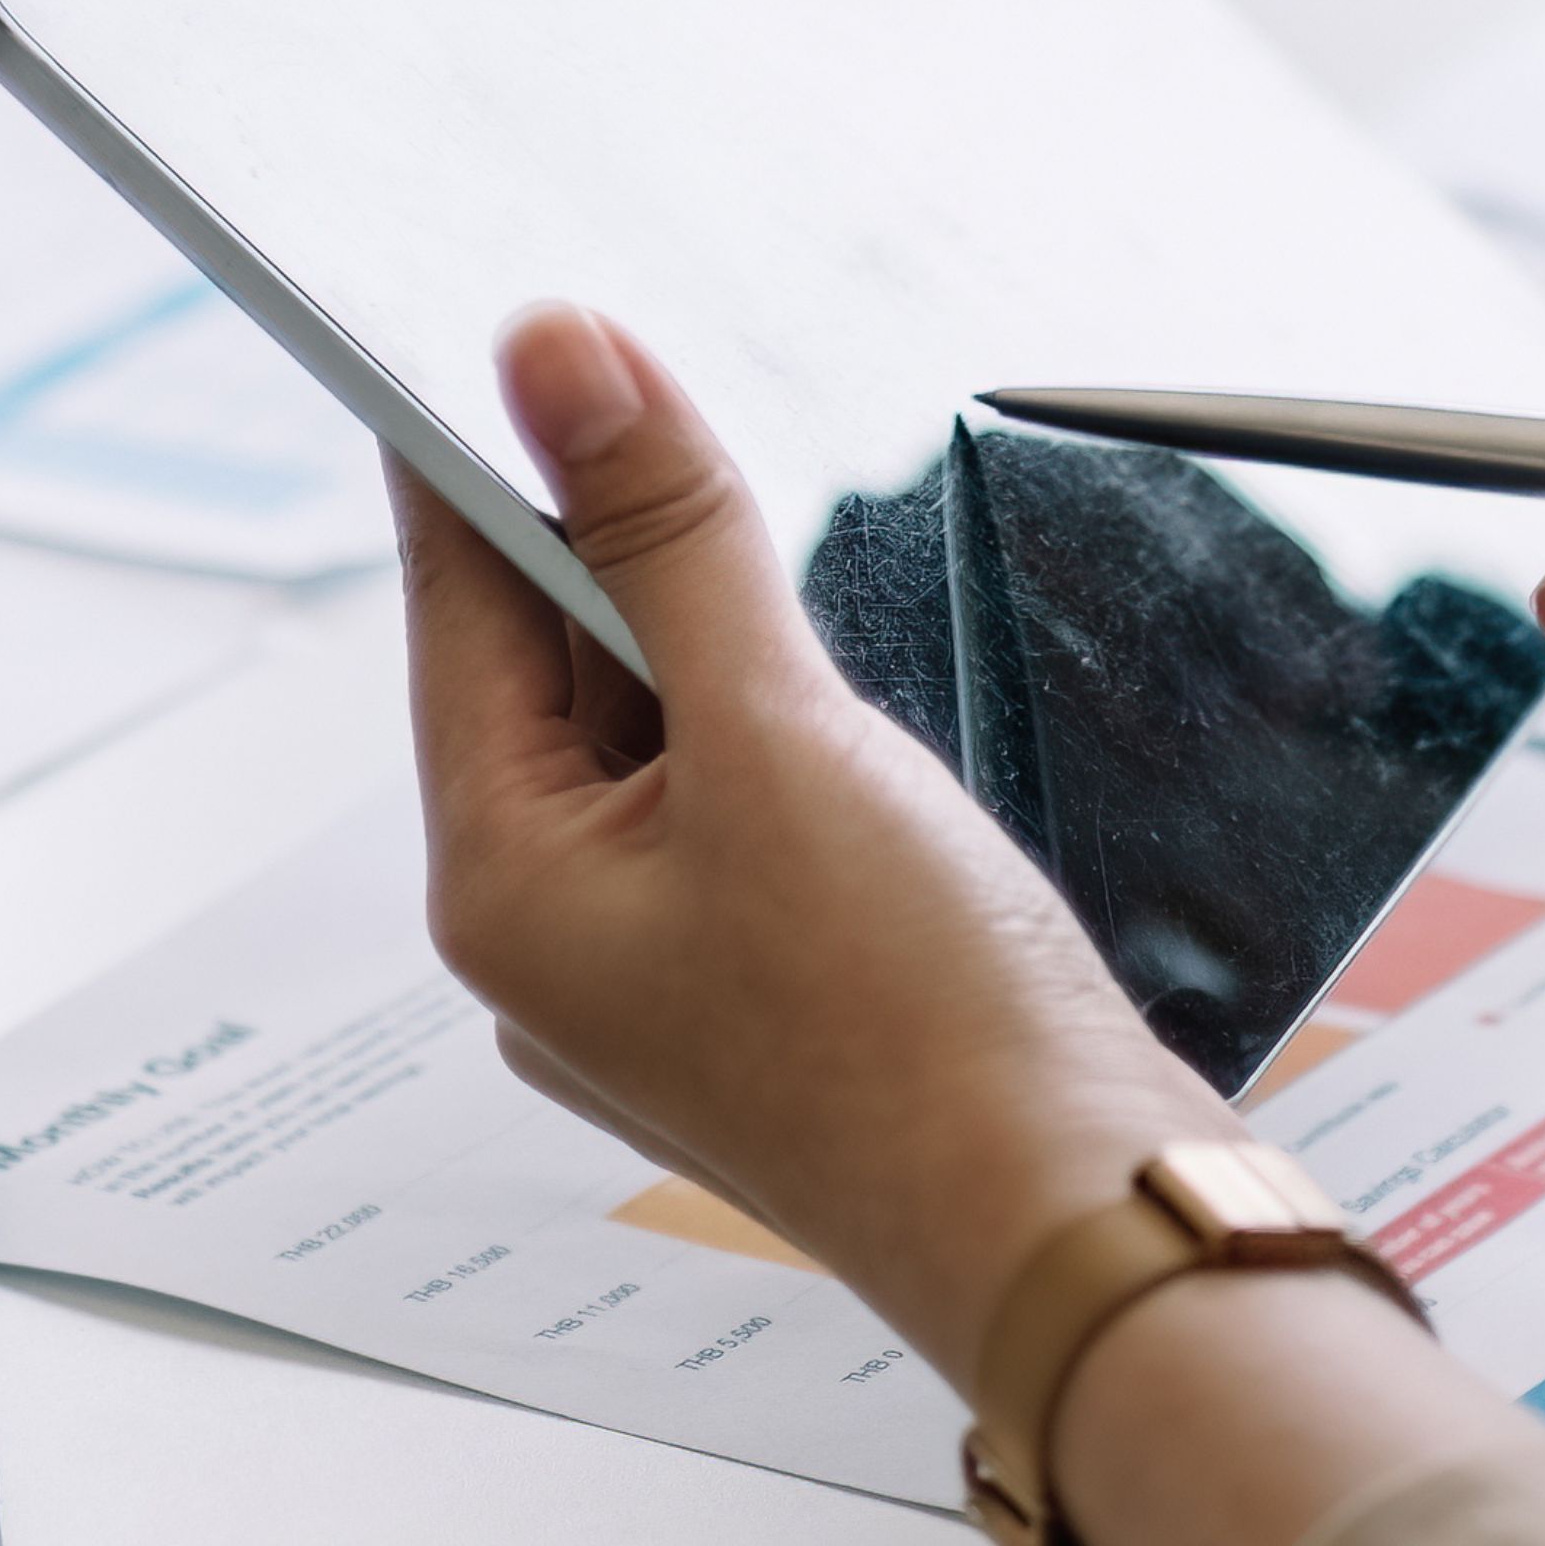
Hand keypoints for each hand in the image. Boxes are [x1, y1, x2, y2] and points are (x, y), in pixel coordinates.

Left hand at [398, 307, 1236, 1350]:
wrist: (1089, 1234)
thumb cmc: (921, 1029)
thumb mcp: (781, 732)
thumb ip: (664, 530)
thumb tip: (553, 355)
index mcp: (503, 886)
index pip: (455, 608)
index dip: (480, 447)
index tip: (504, 312)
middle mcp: (555, 938)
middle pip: (547, 667)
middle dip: (609, 531)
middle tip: (661, 373)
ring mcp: (659, 972)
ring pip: (649, 729)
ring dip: (701, 619)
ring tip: (750, 507)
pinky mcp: (765, 985)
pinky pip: (730, 799)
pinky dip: (766, 714)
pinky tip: (829, 669)